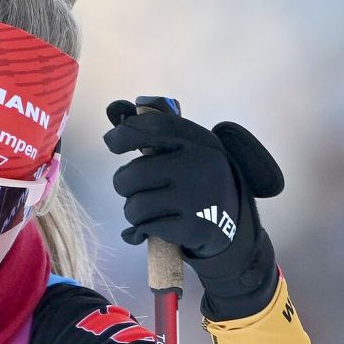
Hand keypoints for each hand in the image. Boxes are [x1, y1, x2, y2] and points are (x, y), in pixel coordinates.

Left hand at [103, 97, 284, 319]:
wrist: (233, 225)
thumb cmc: (199, 181)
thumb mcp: (190, 150)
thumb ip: (157, 132)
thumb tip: (113, 112)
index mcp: (199, 142)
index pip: (154, 128)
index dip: (125, 134)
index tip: (111, 142)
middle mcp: (200, 166)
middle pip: (134, 174)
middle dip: (123, 184)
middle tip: (131, 189)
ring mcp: (198, 199)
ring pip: (135, 206)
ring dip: (132, 211)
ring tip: (144, 210)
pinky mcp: (194, 228)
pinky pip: (146, 228)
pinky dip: (140, 231)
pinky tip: (150, 229)